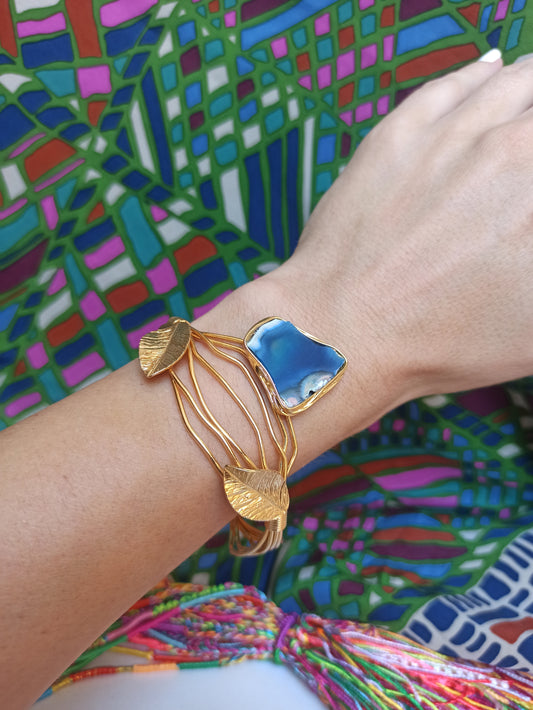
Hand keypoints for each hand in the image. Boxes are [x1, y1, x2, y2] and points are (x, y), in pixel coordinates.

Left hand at [268, 54, 532, 404]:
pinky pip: (455, 84)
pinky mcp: (401, 132)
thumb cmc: (441, 343)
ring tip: (531, 98)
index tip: (526, 201)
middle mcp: (510, 152)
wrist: (345, 334)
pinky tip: (493, 73)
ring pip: (516, 83)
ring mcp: (452, 135)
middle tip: (523, 158)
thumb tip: (528, 227)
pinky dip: (484, 75)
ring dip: (531, 89)